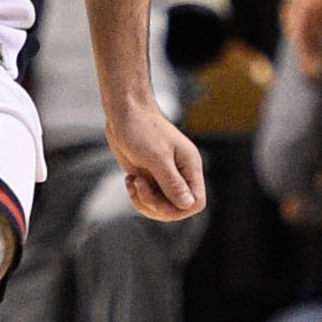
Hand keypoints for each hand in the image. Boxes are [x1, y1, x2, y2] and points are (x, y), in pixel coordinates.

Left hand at [110, 107, 205, 222]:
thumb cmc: (141, 128)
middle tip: (139, 186)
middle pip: (177, 208)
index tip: (157, 198)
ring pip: (161, 206)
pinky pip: (148, 199)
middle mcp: (180, 174)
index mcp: (190, 166)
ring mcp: (165, 176)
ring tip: (133, 181)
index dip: (177, 209)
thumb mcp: (156, 157)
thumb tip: (187, 205)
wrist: (124, 112)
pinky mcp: (151, 176)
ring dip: (144, 201)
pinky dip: (137, 196)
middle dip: (155, 205)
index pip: (196, 202)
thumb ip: (172, 182)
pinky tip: (130, 179)